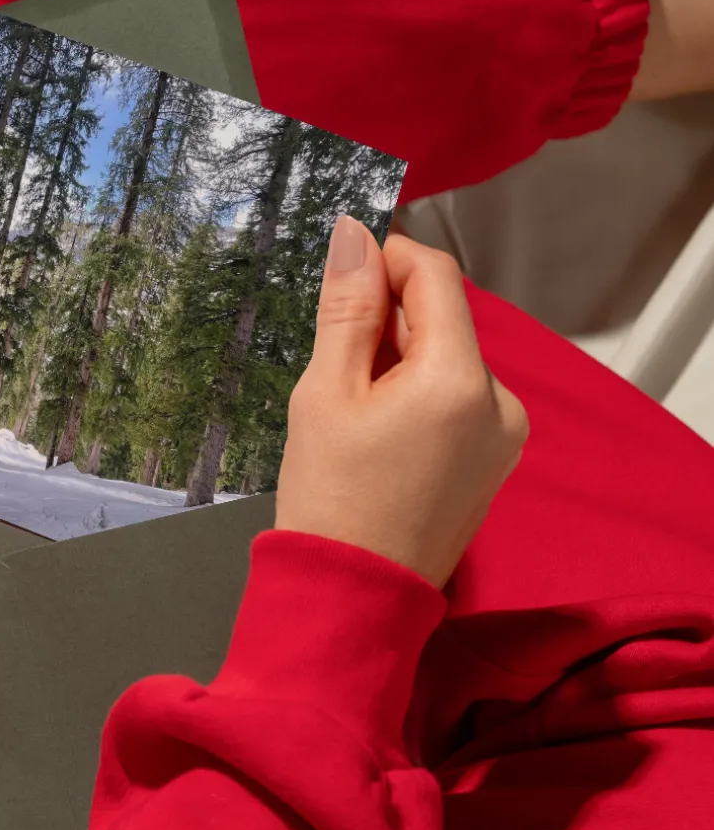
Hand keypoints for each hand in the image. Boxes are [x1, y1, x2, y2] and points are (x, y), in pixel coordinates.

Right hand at [275, 217, 528, 589]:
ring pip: (447, 358)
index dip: (387, 258)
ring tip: (349, 408)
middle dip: (386, 319)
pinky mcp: (495, 460)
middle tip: (330, 361)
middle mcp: (500, 400)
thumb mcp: (324, 392)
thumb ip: (347, 308)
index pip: (436, 275)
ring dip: (398, 358)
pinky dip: (415, 394)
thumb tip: (354, 234)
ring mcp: (504, 434)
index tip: (340, 274)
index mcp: (460, 378)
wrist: (354, 595)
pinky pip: (456, 399)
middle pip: (443, 318)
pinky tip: (375, 433)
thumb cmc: (330, 496)